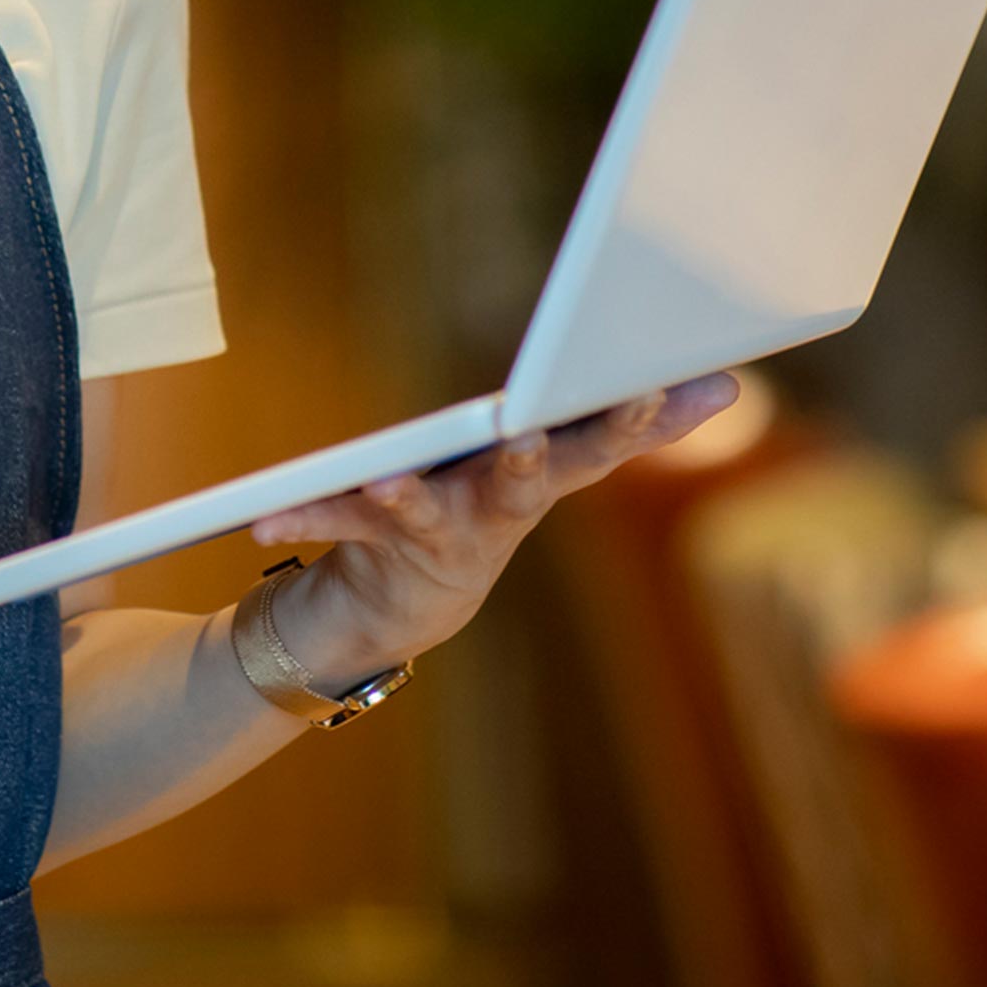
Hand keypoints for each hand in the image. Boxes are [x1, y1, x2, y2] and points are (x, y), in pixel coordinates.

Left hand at [245, 373, 742, 691]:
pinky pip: (335, 519)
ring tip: (386, 483)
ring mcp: (441, 532)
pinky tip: (261, 523)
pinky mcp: (378, 543)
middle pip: (524, 479)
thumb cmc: (487, 503)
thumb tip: (725, 382)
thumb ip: (633, 422)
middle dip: (528, 458)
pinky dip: (301, 515)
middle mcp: (499, 506)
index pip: (602, 441)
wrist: (410, 605)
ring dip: (406, 497)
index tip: (667, 387)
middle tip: (525, 438)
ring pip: (426, 510)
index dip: (637, 418)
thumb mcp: (557, 457)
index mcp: (545, 471)